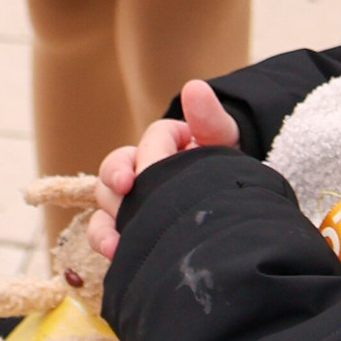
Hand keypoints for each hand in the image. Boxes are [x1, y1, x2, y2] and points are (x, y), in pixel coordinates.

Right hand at [85, 82, 240, 268]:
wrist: (235, 211)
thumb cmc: (227, 170)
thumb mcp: (224, 143)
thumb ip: (210, 119)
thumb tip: (194, 87)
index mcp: (165, 144)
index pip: (154, 138)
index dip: (156, 145)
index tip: (166, 153)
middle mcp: (142, 169)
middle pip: (116, 166)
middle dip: (115, 174)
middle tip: (125, 186)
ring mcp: (133, 200)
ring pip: (106, 200)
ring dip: (107, 214)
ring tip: (118, 233)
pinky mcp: (129, 229)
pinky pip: (104, 232)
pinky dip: (105, 240)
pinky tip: (116, 252)